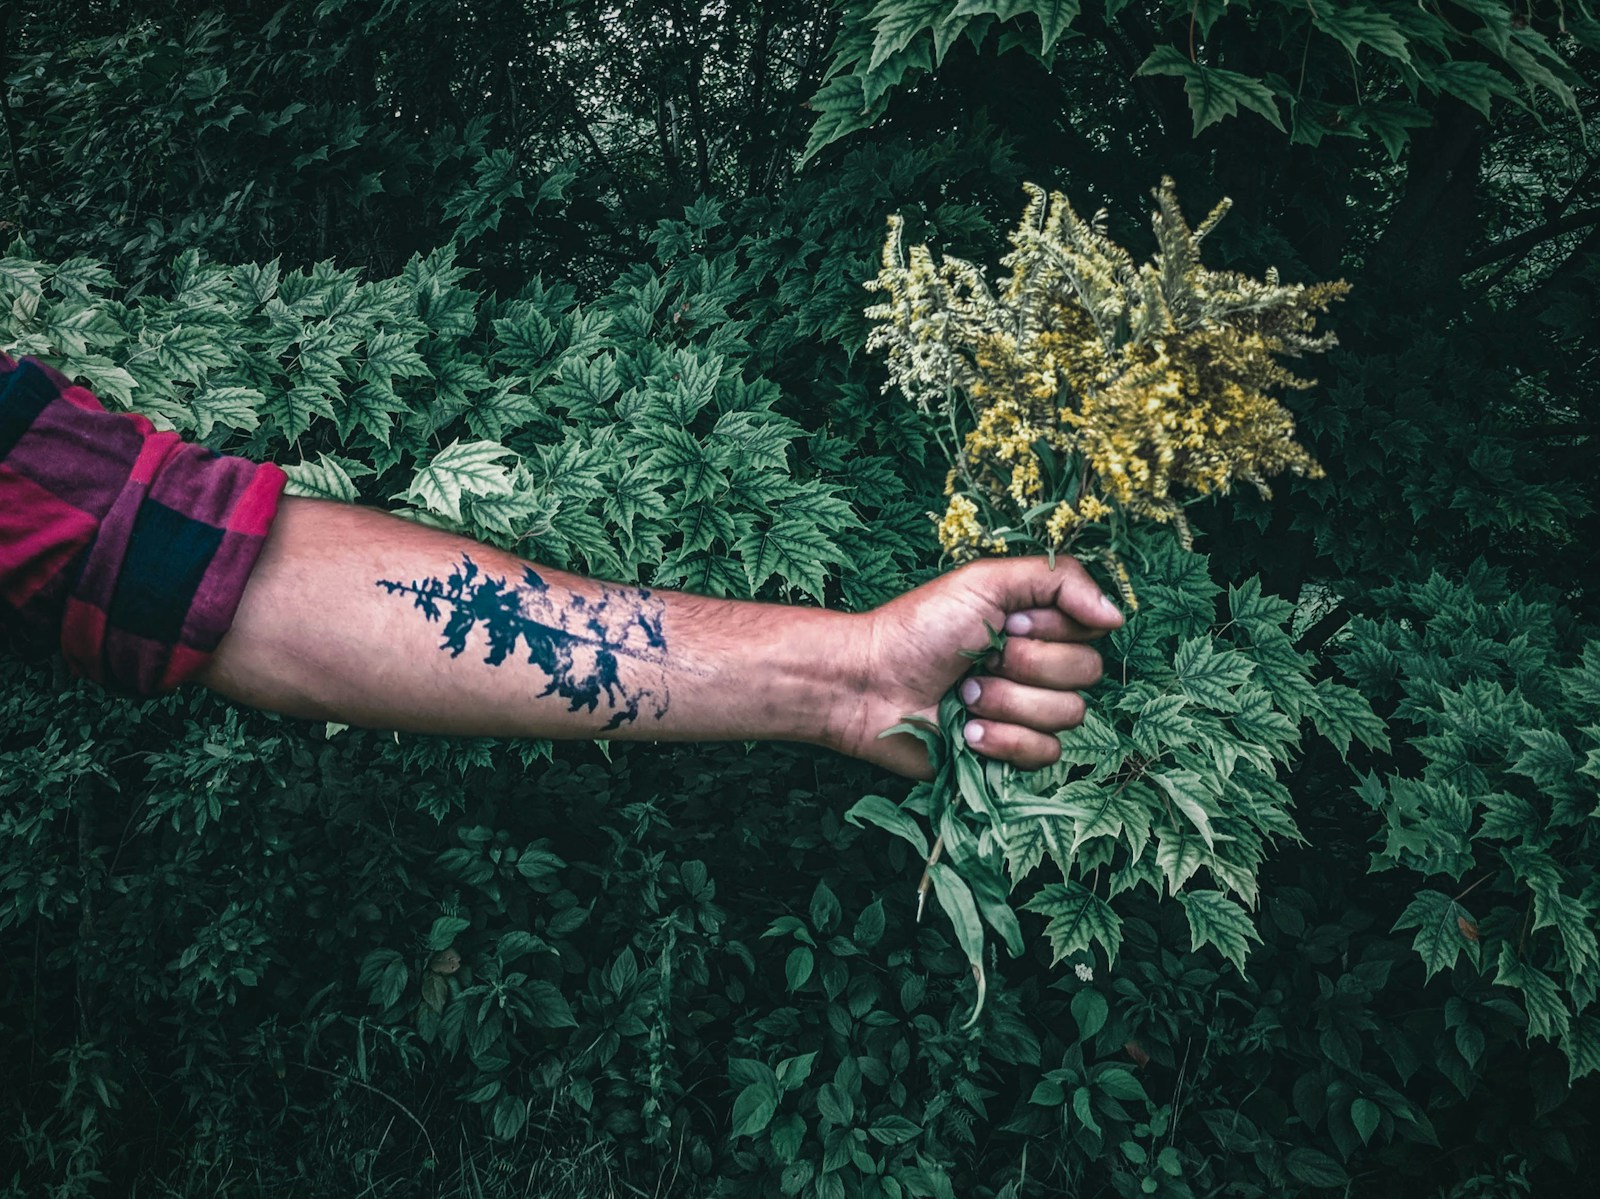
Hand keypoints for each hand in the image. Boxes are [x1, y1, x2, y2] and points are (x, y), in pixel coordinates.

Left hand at [830, 557, 1123, 776]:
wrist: (868, 685)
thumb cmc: (919, 629)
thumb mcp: (984, 582)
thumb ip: (1058, 580)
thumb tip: (1117, 616)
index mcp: (1038, 624)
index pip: (1092, 630)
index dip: (1051, 629)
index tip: (1006, 622)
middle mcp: (1039, 667)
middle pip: (1086, 674)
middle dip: (1025, 666)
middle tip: (979, 660)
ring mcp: (1026, 711)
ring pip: (1067, 716)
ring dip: (1008, 704)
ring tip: (964, 696)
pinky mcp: (1009, 752)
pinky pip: (1044, 754)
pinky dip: (1002, 740)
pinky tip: (966, 731)